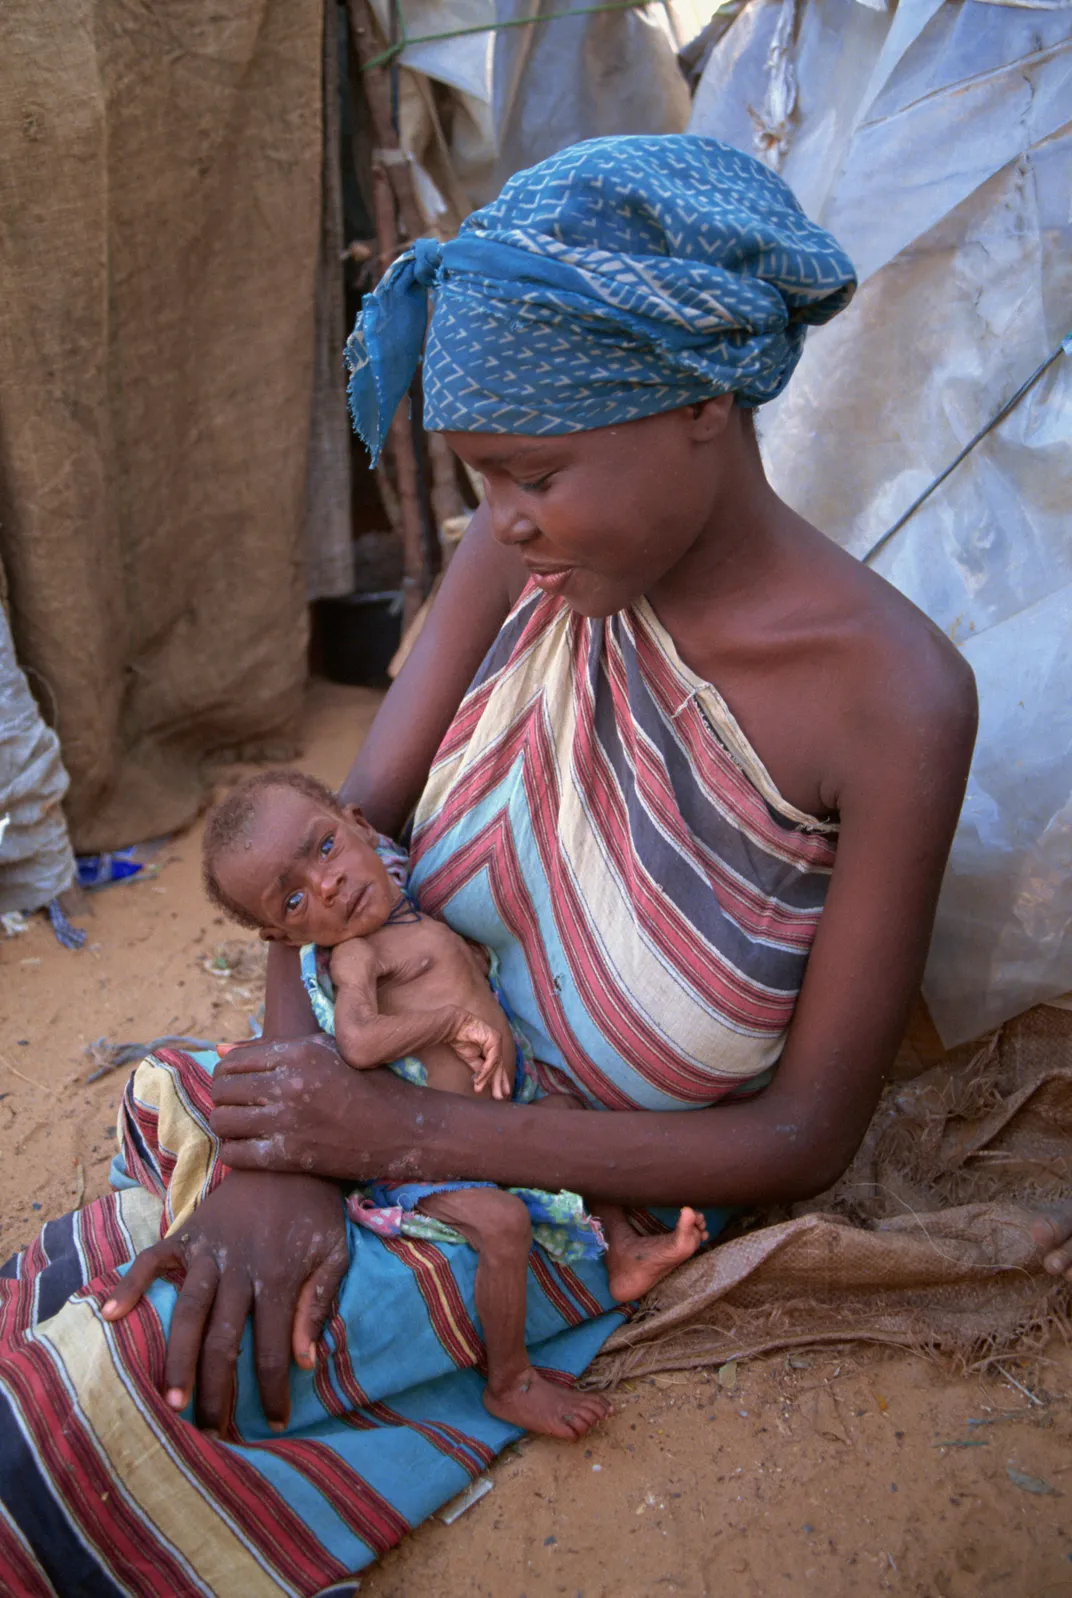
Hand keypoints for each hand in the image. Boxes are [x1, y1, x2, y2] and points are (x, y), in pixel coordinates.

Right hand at [101, 1169, 348, 1431]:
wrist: (287, 1154)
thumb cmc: (315, 1209)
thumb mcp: (335, 1251)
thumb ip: (320, 1302)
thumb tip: (303, 1360)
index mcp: (280, 1276)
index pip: (273, 1349)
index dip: (273, 1391)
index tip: (276, 1424)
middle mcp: (240, 1267)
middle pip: (222, 1340)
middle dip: (216, 1390)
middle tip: (209, 1430)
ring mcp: (209, 1249)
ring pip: (188, 1311)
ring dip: (177, 1357)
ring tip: (170, 1400)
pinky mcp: (187, 1232)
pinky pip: (152, 1258)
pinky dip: (130, 1283)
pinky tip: (111, 1314)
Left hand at [211, 1031, 419, 1178]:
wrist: (401, 1128)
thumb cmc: (367, 1084)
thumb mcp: (326, 1050)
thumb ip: (272, 1048)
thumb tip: (221, 1049)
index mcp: (297, 1052)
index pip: (233, 1061)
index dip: (228, 1073)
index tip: (237, 1083)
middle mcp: (288, 1084)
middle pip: (222, 1090)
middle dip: (224, 1098)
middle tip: (238, 1106)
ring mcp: (286, 1121)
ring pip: (222, 1122)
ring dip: (226, 1125)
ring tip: (241, 1127)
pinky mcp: (289, 1156)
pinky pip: (235, 1154)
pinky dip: (234, 1152)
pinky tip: (249, 1149)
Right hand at [450, 1012, 509, 1099]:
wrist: (454, 1027)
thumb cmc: (461, 1041)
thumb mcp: (472, 1060)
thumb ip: (480, 1070)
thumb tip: (484, 1084)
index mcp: (492, 1049)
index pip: (498, 1066)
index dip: (499, 1080)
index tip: (501, 1094)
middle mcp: (496, 1045)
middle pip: (500, 1066)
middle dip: (499, 1082)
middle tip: (499, 1097)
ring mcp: (497, 1041)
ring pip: (497, 1064)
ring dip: (490, 1078)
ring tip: (484, 1090)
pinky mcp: (495, 1038)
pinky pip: (492, 1058)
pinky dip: (486, 1070)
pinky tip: (480, 1079)